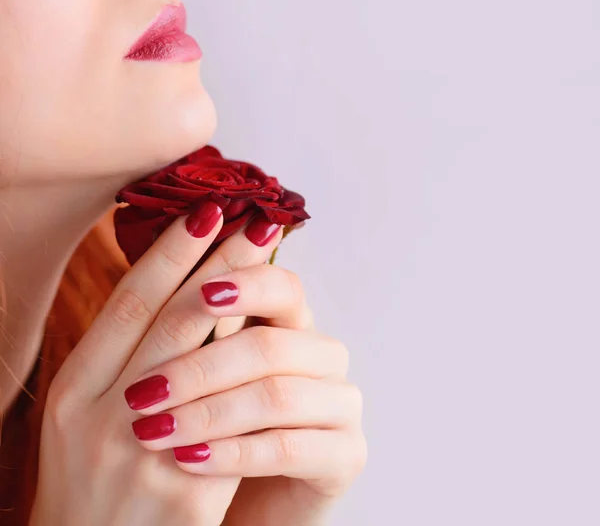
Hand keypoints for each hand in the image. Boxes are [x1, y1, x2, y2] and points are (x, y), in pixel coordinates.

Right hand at [30, 203, 282, 525]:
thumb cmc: (91, 479)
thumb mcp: (87, 413)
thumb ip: (126, 357)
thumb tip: (185, 291)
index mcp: (74, 389)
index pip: (131, 303)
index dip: (172, 253)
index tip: (207, 212)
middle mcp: (101, 415)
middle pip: (174, 317)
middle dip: (221, 263)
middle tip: (257, 221)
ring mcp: (142, 454)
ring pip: (203, 359)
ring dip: (245, 305)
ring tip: (273, 265)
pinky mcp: (185, 493)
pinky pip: (231, 420)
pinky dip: (254, 374)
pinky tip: (280, 334)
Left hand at [124, 264, 366, 525]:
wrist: (243, 496)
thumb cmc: (218, 424)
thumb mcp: (203, 372)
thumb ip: (199, 329)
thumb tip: (175, 280)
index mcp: (293, 323)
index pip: (282, 287)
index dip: (246, 285)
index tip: (200, 292)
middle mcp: (323, 356)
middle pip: (272, 345)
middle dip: (202, 367)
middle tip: (144, 391)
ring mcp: (341, 404)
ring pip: (278, 396)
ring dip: (210, 413)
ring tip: (154, 431)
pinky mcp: (347, 454)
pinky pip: (289, 449)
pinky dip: (234, 453)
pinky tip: (189, 458)